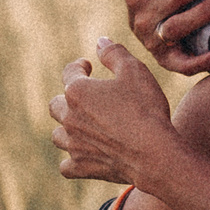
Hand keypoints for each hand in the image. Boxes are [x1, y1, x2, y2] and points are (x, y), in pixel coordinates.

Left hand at [50, 39, 176, 184]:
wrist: (153, 153)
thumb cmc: (145, 109)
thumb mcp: (135, 71)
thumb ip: (114, 53)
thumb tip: (100, 41)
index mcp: (77, 91)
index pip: (70, 72)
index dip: (79, 66)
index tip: (88, 65)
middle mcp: (69, 117)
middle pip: (56, 105)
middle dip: (68, 98)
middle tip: (84, 98)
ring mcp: (73, 145)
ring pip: (58, 136)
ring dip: (67, 129)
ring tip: (82, 126)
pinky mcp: (82, 167)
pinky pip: (66, 166)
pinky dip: (71, 161)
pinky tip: (81, 156)